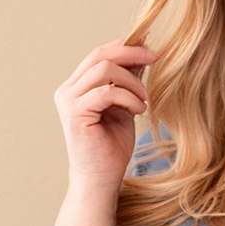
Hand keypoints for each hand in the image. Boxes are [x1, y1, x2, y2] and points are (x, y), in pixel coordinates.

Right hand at [53, 38, 157, 191]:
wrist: (101, 180)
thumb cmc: (112, 148)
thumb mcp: (125, 107)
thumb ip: (128, 82)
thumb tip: (142, 55)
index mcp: (77, 87)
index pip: (99, 54)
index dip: (124, 45)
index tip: (150, 46)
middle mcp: (68, 90)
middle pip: (100, 54)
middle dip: (131, 53)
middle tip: (156, 58)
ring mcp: (69, 100)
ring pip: (103, 69)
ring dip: (132, 81)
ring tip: (145, 99)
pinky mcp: (75, 113)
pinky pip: (106, 91)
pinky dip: (128, 97)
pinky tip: (139, 110)